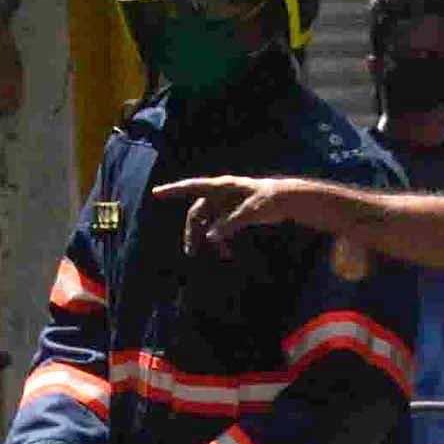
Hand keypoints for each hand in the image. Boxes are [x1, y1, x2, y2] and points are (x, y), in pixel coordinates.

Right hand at [173, 176, 314, 251]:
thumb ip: (229, 224)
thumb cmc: (270, 200)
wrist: (288, 200)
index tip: (156, 193)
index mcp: (222, 186)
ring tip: (219, 256)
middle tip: (191, 252)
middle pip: (197, 212)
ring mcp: (226, 204)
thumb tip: (210, 237)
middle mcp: (220, 194)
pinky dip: (222, 240)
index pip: (192, 187)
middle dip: (193, 232)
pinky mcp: (234, 214)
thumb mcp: (250, 212)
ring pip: (208, 223)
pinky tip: (227, 253)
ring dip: (209, 239)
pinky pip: (220, 228)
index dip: (173, 190)